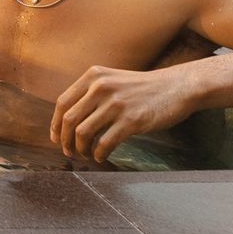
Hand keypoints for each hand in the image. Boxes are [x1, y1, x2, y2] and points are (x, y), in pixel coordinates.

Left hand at [50, 65, 198, 162]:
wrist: (177, 87)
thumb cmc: (143, 88)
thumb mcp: (112, 80)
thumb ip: (92, 93)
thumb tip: (70, 119)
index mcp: (93, 76)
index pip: (62, 103)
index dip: (55, 124)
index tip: (56, 138)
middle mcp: (101, 87)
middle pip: (68, 119)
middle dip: (64, 140)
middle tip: (68, 152)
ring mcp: (116, 104)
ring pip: (83, 133)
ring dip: (81, 149)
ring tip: (86, 154)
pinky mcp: (131, 120)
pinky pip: (104, 143)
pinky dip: (98, 154)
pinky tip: (101, 157)